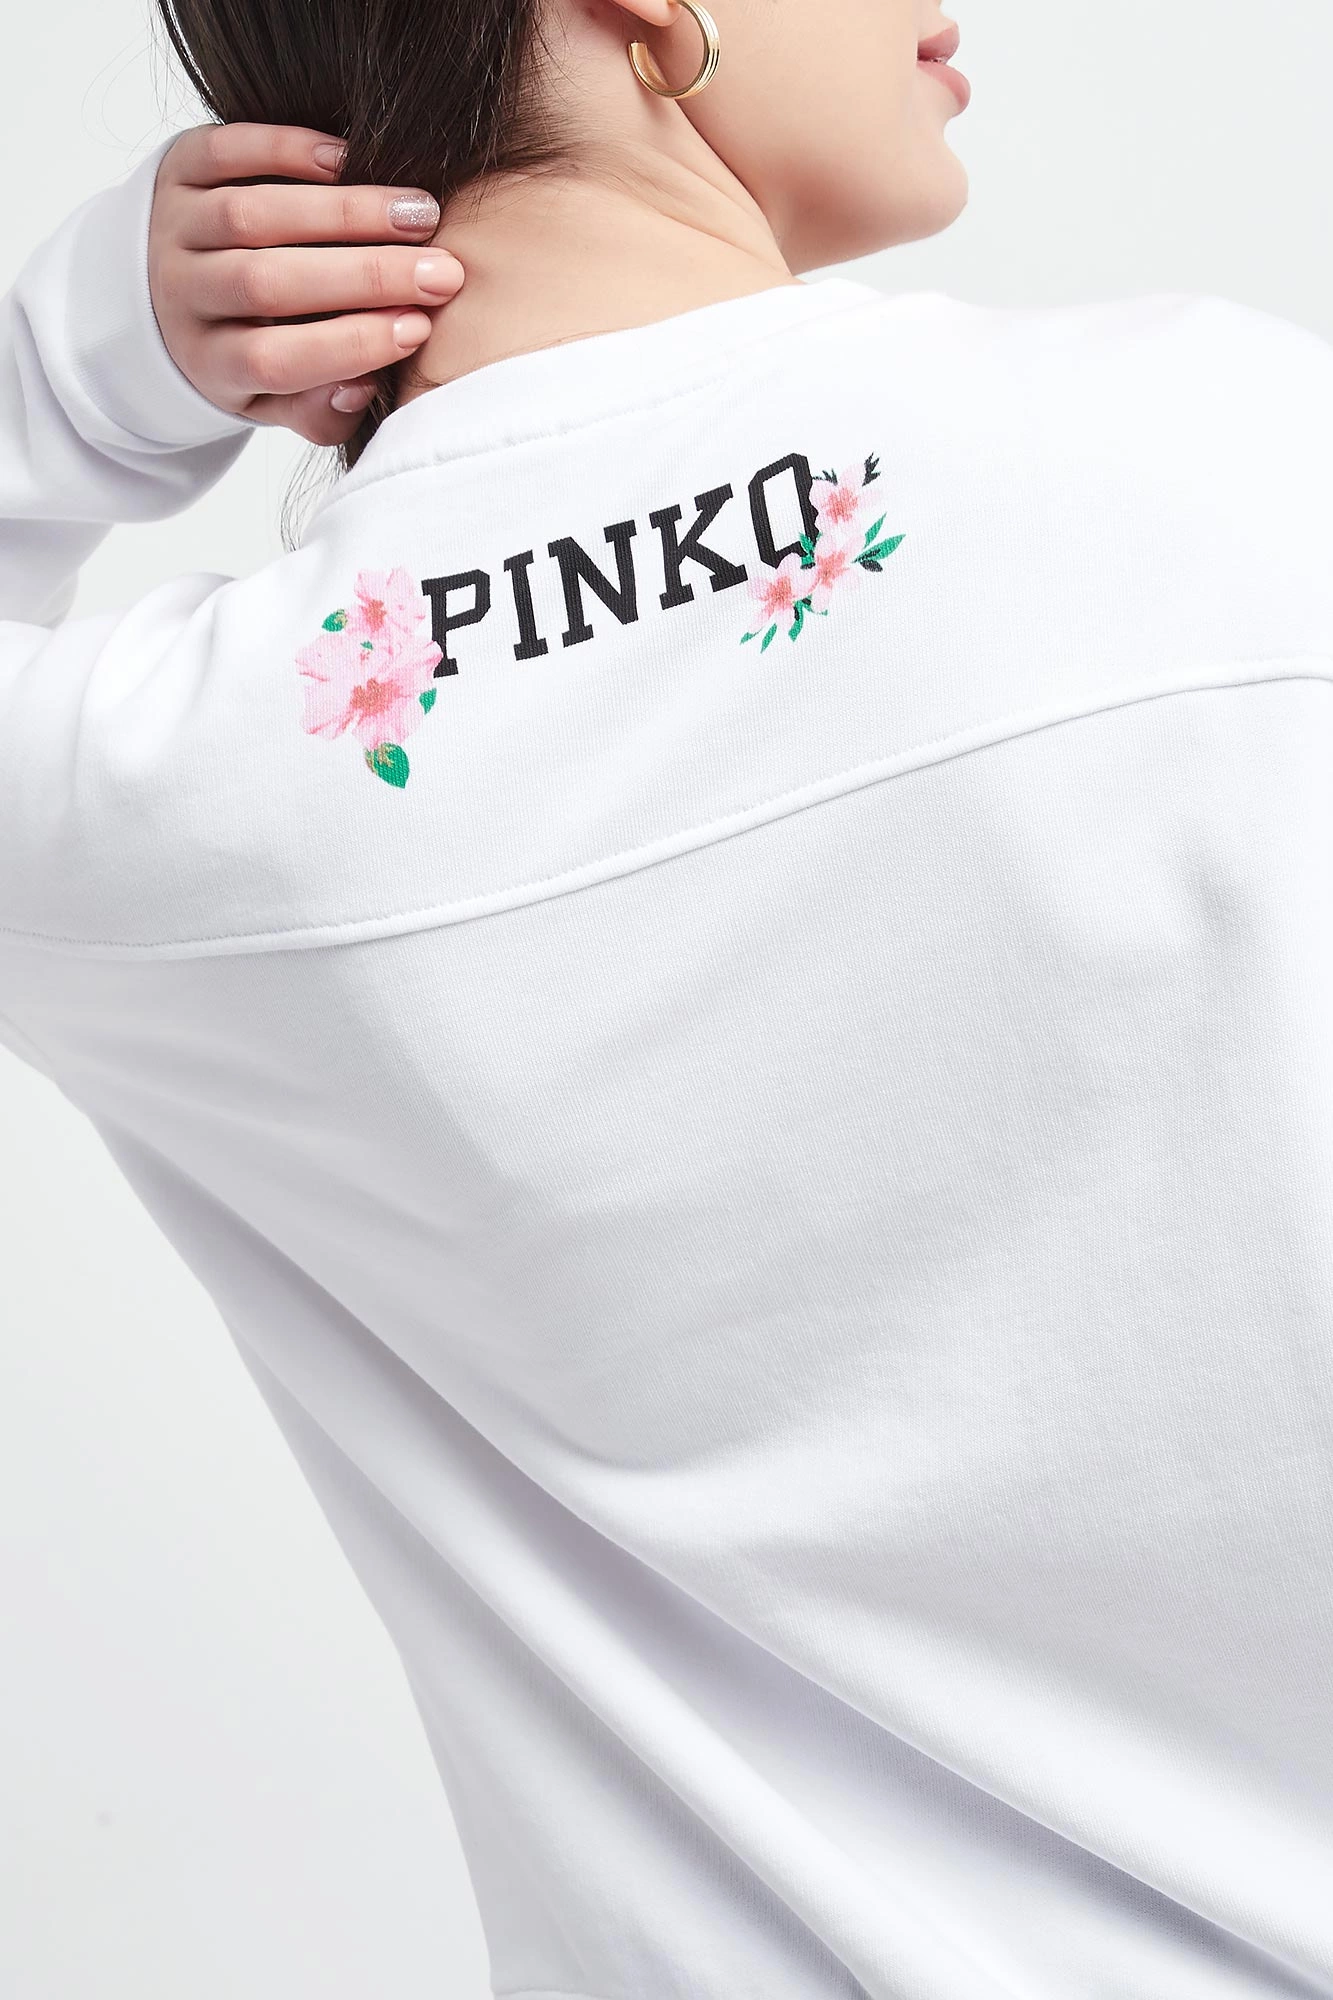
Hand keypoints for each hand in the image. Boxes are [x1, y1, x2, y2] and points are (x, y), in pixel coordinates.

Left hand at [147, 122, 462, 445]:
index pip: (275, 360)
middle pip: (268, 285)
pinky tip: (350, 160)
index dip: (348, 345)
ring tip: (419, 215)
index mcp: (210, 364)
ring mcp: (175, 228)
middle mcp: (182, 295)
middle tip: (442, 272)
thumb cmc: (247, 350)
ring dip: (346, 213)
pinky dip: (289, 151)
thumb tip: (362, 386)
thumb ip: (321, 411)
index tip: (419, 329)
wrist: (162, 290)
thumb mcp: (275, 403)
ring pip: (253, 216)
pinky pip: (229, 154)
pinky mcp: (177, 170)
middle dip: (366, 277)